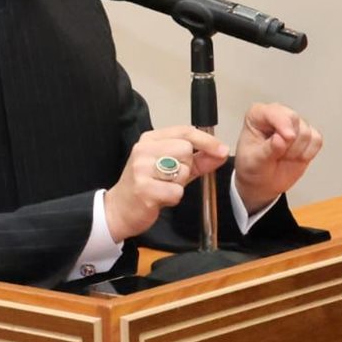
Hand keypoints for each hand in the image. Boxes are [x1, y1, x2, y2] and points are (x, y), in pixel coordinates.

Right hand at [103, 126, 229, 242]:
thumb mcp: (172, 169)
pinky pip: (176, 192)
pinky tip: (159, 199)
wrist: (119, 210)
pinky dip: (173, 199)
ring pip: (182, 171)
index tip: (222, 149)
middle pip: (185, 150)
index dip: (206, 140)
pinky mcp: (144, 189)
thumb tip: (221, 152)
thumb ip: (197, 160)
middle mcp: (143, 150)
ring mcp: (141, 169)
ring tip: (162, 188)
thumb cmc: (146, 186)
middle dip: (186, 168)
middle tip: (170, 178)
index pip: (184, 131)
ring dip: (179, 185)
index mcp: (150, 139)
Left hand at [233, 103, 321, 214]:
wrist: (262, 182)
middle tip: (278, 155)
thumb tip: (281, 139)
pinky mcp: (307, 135)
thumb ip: (268, 150)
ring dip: (296, 151)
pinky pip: (317, 140)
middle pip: (294, 119)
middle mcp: (276, 115)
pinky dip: (308, 153)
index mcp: (257, 115)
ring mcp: (293, 124)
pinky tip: (296, 157)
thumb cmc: (253, 167)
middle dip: (289, 143)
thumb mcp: (255, 162)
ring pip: (306, 132)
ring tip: (283, 157)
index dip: (283, 124)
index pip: (274, 112)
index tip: (288, 138)